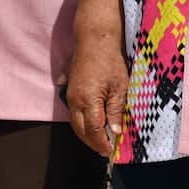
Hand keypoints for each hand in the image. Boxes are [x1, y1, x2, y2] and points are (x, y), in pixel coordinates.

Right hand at [66, 33, 128, 155]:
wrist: (94, 37)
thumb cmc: (110, 60)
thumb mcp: (119, 87)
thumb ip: (115, 111)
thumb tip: (115, 132)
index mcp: (88, 101)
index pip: (94, 131)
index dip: (102, 144)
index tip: (110, 151)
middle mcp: (74, 100)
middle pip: (80, 130)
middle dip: (92, 142)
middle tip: (104, 149)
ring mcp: (69, 93)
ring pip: (75, 121)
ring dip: (85, 133)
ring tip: (98, 139)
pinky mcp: (69, 87)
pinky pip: (72, 110)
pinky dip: (80, 120)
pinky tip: (88, 121)